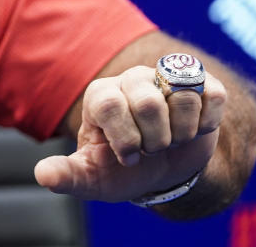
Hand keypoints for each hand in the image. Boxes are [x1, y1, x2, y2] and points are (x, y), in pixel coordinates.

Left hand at [34, 64, 226, 201]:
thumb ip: (67, 175)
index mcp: (101, 95)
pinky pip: (212, 95)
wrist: (162, 172)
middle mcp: (132, 80)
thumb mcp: (92, 177)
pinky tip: (194, 130)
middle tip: (152, 149)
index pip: (110, 104)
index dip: (125, 139)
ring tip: (171, 140)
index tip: (128, 157)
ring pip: (182, 97)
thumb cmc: (121, 170)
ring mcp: (166, 79)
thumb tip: (43, 175)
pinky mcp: (201, 85)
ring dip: (182, 133)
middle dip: (155, 141)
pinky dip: (207, 122)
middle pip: (148, 102)